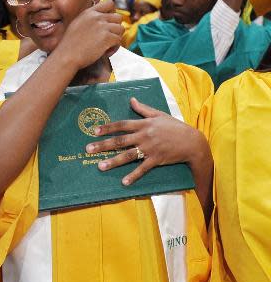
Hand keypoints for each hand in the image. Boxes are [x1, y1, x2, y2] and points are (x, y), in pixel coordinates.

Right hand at [52, 0, 122, 70]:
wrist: (66, 56)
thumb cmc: (69, 45)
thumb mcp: (76, 25)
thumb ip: (89, 20)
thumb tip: (101, 21)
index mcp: (89, 13)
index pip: (109, 3)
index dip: (113, 12)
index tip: (109, 22)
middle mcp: (97, 17)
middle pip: (118, 17)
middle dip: (115, 28)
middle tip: (108, 37)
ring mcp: (103, 27)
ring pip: (121, 29)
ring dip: (115, 38)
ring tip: (106, 46)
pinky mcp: (107, 38)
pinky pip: (118, 40)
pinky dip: (114, 48)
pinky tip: (105, 52)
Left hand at [85, 97, 206, 185]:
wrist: (192, 141)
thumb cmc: (175, 127)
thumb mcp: (159, 115)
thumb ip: (143, 109)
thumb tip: (131, 99)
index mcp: (144, 124)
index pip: (122, 125)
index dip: (107, 128)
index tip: (94, 131)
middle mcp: (144, 136)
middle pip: (120, 140)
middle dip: (103, 145)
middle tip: (88, 149)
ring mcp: (150, 148)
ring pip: (128, 155)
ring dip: (113, 162)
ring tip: (100, 167)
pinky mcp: (156, 160)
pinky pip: (142, 169)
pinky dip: (133, 175)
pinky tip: (123, 182)